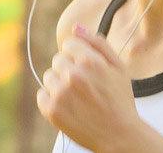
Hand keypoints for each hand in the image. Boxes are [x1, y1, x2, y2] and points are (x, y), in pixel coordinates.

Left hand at [36, 23, 142, 150]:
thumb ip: (98, 43)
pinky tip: (69, 106)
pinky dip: (51, 100)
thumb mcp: (118, 67)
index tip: (87, 69)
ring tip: (78, 98)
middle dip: (69, 69)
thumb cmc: (120, 100)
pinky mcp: (51, 110)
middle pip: (58, 60)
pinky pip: (42, 94)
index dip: (78, 56)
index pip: (68, 44)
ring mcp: (60, 93)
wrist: (119, 135)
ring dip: (59, 84)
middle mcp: (73, 75)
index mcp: (90, 61)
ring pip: (49, 76)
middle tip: (85, 86)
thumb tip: (76, 27)